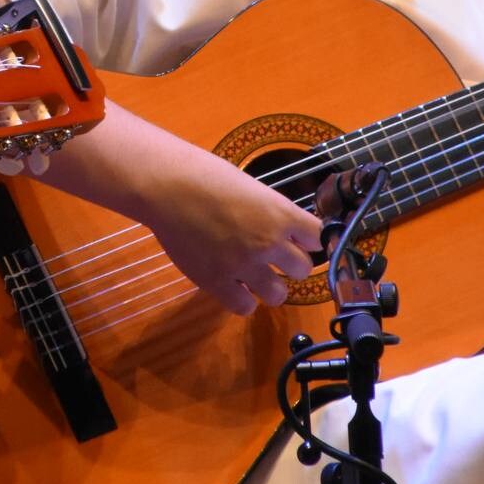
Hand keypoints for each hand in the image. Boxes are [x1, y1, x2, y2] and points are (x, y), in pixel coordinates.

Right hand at [134, 145, 326, 315]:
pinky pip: (245, 307)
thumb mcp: (250, 187)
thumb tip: (280, 229)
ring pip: (278, 294)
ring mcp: (244, 265)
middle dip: (291, 264)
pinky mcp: (217, 282)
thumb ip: (269, 212)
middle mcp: (269, 242)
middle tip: (274, 259)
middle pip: (303, 269)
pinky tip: (234, 287)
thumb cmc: (204, 175)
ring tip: (256, 278)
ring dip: (270, 286)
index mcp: (280, 213)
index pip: (317, 237)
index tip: (299, 241)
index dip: (308, 240)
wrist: (167, 186)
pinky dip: (243, 300)